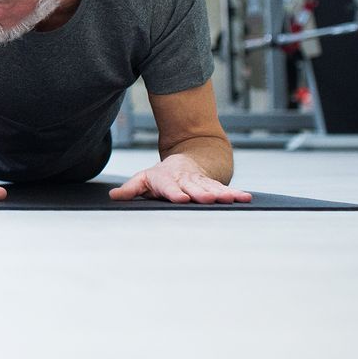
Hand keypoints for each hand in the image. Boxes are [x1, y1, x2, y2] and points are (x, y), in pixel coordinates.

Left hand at [109, 155, 251, 203]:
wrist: (186, 159)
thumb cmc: (161, 175)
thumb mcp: (143, 179)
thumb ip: (130, 189)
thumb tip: (112, 197)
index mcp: (167, 180)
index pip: (169, 188)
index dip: (174, 193)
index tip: (181, 198)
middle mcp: (185, 181)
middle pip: (193, 188)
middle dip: (201, 194)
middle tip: (208, 199)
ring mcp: (200, 182)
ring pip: (211, 188)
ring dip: (221, 194)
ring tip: (230, 199)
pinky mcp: (213, 185)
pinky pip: (224, 189)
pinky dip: (235, 193)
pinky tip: (245, 198)